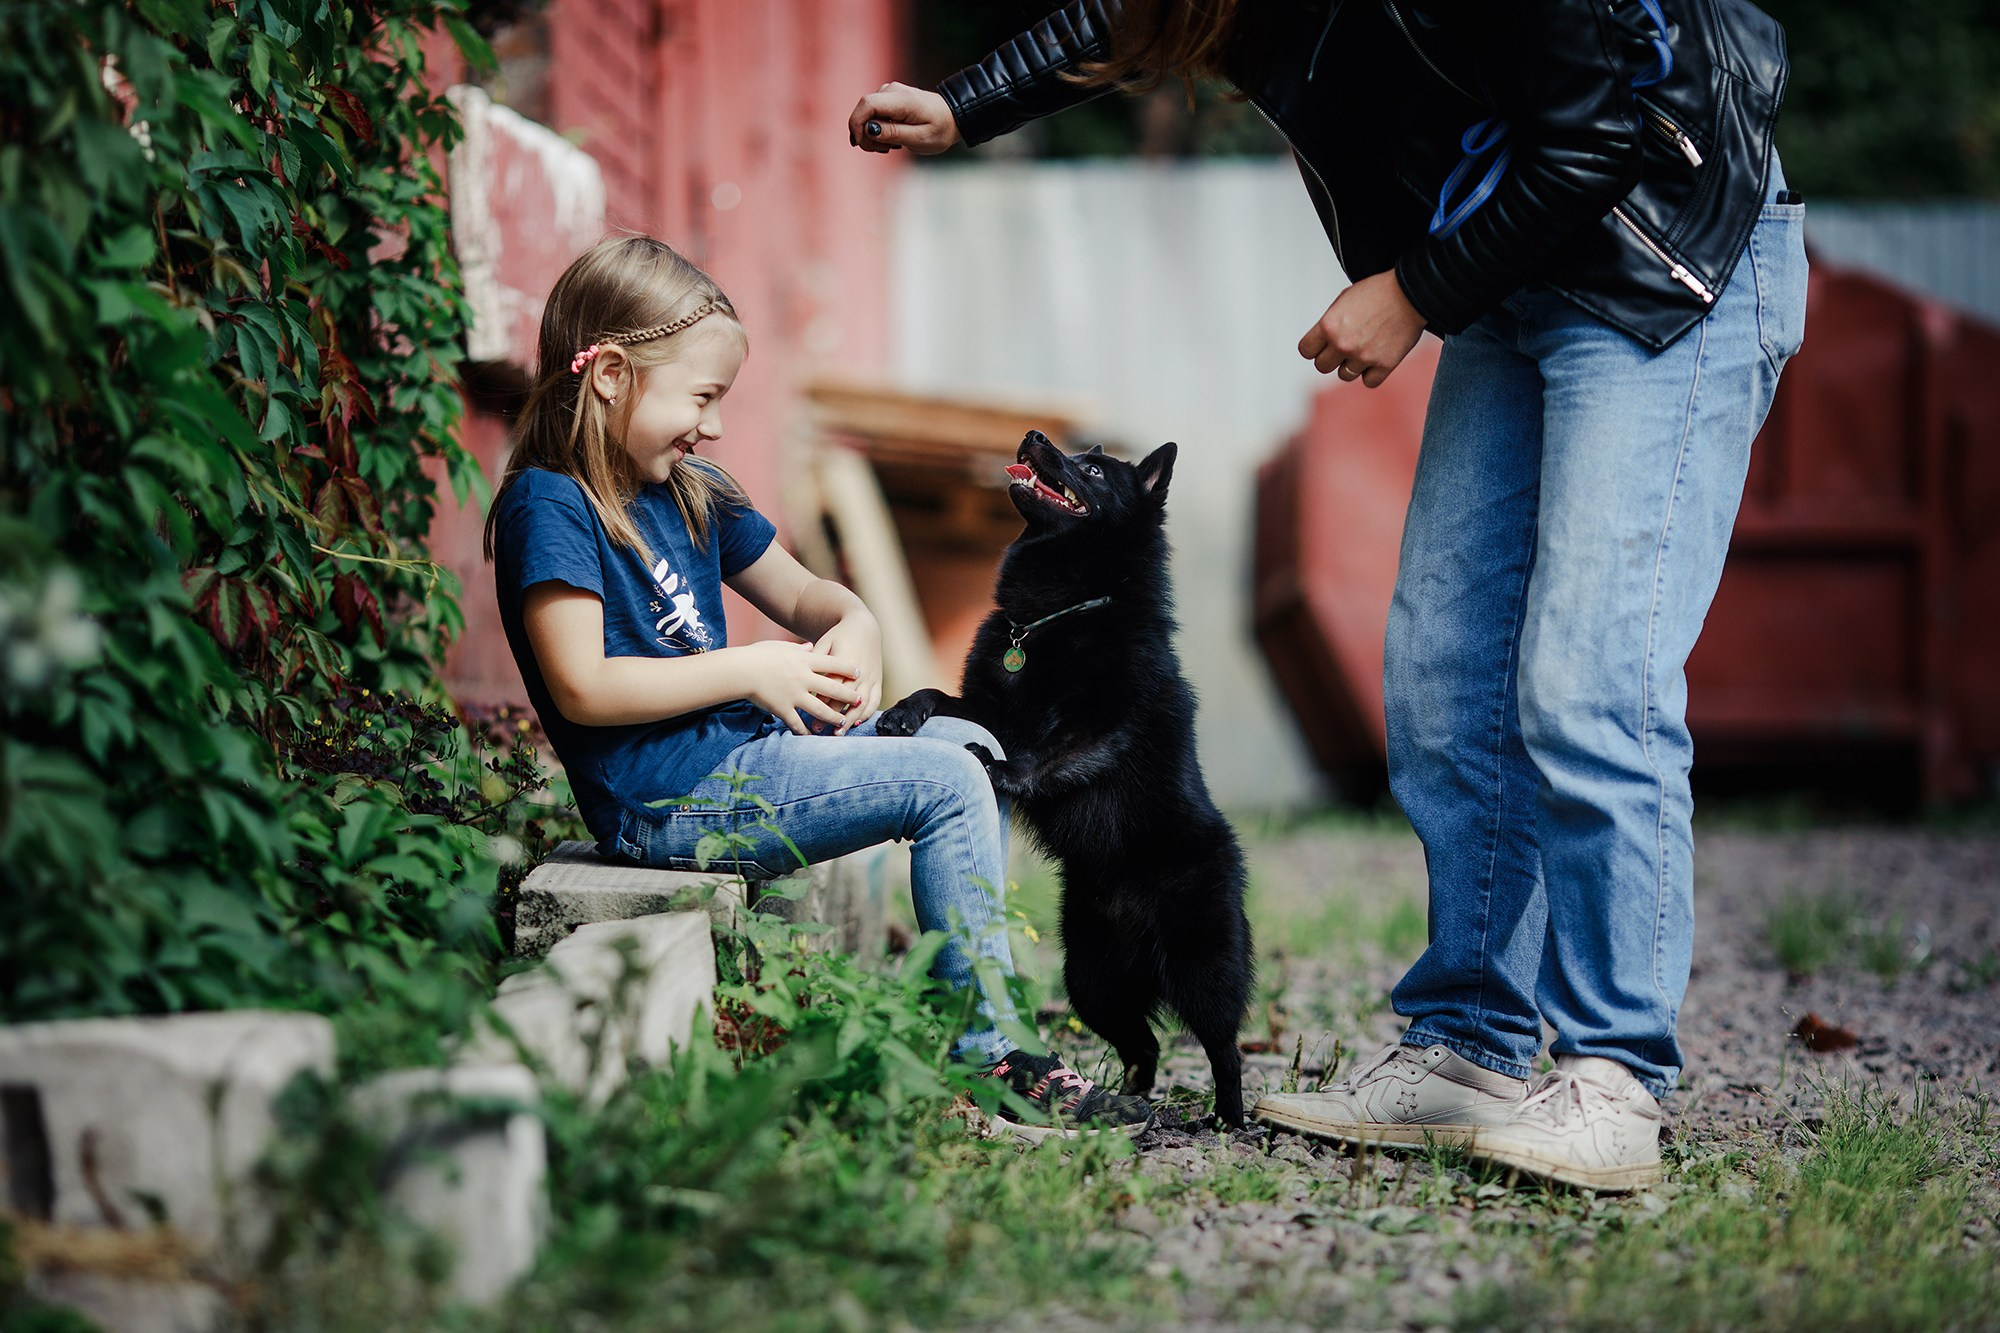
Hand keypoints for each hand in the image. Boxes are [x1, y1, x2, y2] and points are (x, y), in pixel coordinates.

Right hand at [735, 640, 860, 735]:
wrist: (740, 670)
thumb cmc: (757, 655)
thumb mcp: (780, 647)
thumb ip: (799, 649)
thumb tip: (812, 646)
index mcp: (804, 660)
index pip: (833, 663)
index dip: (848, 668)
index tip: (859, 672)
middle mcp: (803, 678)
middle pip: (833, 688)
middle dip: (848, 695)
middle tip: (860, 700)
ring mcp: (794, 694)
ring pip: (820, 709)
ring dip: (833, 717)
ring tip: (842, 722)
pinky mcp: (783, 708)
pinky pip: (797, 723)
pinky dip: (805, 731)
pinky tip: (812, 736)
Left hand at [815, 611, 882, 732]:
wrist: (864, 627)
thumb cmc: (839, 636)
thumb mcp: (824, 643)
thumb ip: (814, 659)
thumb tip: (799, 674)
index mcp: (845, 662)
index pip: (832, 688)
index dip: (821, 703)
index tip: (808, 716)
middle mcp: (860, 672)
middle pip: (846, 699)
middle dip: (833, 716)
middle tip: (818, 729)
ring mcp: (871, 677)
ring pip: (862, 703)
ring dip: (851, 720)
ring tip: (838, 733)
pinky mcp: (878, 681)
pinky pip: (875, 700)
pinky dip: (867, 713)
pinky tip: (857, 723)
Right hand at [847, 82, 959, 154]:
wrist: (952, 117)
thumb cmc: (940, 129)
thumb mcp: (920, 138)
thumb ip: (893, 133)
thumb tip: (868, 129)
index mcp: (902, 100)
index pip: (867, 104)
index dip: (857, 124)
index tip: (861, 143)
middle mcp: (892, 90)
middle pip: (863, 110)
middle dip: (865, 134)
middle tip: (885, 150)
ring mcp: (889, 92)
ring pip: (866, 114)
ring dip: (872, 134)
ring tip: (893, 145)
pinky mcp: (888, 98)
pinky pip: (872, 114)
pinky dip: (877, 129)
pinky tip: (891, 138)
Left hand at [1298, 270, 1427, 387]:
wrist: (1412, 292)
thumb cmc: (1377, 292)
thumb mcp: (1344, 300)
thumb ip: (1329, 324)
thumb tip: (1320, 343)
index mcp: (1329, 325)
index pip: (1306, 351)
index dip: (1314, 347)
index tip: (1322, 343)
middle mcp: (1342, 344)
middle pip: (1322, 366)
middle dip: (1331, 357)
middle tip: (1345, 345)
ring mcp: (1363, 356)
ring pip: (1345, 375)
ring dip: (1351, 365)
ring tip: (1364, 347)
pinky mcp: (1384, 365)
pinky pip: (1368, 381)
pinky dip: (1372, 373)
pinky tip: (1378, 356)